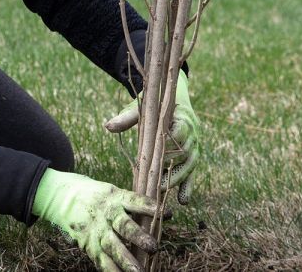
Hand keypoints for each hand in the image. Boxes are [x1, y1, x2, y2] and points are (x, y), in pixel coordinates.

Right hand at [31, 168, 159, 271]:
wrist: (60, 196)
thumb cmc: (93, 194)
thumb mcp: (110, 191)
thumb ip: (128, 204)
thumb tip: (157, 216)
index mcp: (113, 197)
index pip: (134, 201)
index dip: (149, 207)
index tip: (165, 213)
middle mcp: (105, 214)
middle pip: (123, 226)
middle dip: (138, 237)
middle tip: (154, 247)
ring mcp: (96, 230)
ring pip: (112, 246)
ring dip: (126, 261)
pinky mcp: (88, 243)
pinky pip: (100, 259)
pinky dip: (111, 270)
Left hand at [104, 70, 200, 203]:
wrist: (175, 100)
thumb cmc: (156, 106)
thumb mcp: (142, 109)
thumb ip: (126, 118)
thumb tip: (107, 126)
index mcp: (181, 118)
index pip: (180, 131)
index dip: (171, 143)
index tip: (159, 154)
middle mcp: (192, 134)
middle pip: (184, 153)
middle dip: (171, 168)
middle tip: (156, 182)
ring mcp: (194, 148)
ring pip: (188, 166)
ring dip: (177, 179)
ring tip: (161, 191)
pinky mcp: (192, 159)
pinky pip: (192, 174)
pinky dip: (188, 187)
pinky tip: (182, 201)